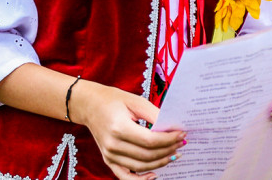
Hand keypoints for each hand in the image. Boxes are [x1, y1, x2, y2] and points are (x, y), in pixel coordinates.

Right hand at [71, 81, 185, 179]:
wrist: (89, 105)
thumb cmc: (113, 100)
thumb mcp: (135, 101)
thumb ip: (154, 115)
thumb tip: (173, 127)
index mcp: (119, 127)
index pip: (150, 141)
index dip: (169, 139)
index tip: (182, 134)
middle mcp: (113, 144)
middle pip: (148, 155)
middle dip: (168, 150)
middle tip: (181, 143)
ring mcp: (109, 155)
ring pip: (141, 166)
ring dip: (161, 162)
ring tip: (174, 153)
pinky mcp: (108, 160)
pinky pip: (126, 176)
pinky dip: (141, 179)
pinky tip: (154, 174)